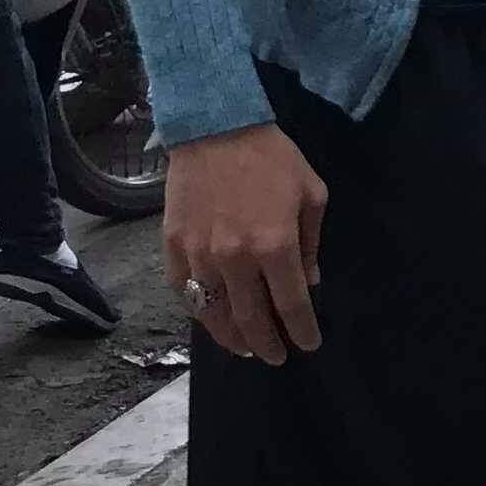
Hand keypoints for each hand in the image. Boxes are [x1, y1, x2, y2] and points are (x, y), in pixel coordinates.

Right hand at [163, 123, 328, 362]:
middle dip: (267, 343)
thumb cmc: (273, 159)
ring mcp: (198, 254)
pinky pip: (184, 291)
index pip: (291, 305)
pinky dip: (200, 312)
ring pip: (212, 313)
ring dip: (231, 337)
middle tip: (277, 357)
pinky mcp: (172, 246)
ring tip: (246, 348)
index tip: (308, 345)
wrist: (216, 129)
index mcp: (275, 246)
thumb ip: (310, 246)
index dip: (301, 330)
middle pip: (250, 318)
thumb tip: (309, 284)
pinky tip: (212, 319)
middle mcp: (234, 258)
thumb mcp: (312, 196)